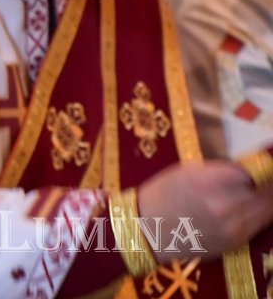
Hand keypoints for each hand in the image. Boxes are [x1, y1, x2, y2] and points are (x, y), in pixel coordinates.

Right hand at [137, 160, 272, 260]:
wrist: (147, 230)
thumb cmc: (163, 194)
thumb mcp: (189, 172)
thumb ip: (223, 171)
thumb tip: (252, 170)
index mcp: (209, 181)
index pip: (254, 172)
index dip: (260, 168)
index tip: (262, 166)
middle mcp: (226, 205)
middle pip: (267, 192)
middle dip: (266, 184)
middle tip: (264, 178)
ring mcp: (234, 227)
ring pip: (268, 209)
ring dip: (266, 199)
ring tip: (259, 191)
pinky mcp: (236, 243)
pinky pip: (260, 224)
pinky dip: (260, 214)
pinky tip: (250, 207)